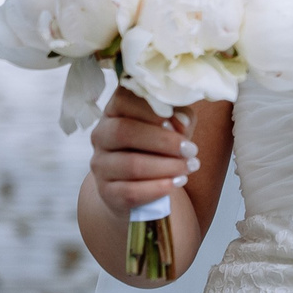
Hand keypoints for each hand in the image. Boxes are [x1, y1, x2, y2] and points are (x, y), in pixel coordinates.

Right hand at [86, 88, 197, 222]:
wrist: (137, 186)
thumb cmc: (157, 148)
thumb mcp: (172, 126)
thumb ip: (179, 117)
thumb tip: (180, 122)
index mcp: (114, 112)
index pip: (122, 99)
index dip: (151, 109)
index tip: (178, 121)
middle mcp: (101, 136)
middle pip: (124, 131)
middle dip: (163, 141)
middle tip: (191, 149)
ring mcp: (100, 165)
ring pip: (131, 165)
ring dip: (167, 166)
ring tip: (189, 167)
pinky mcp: (107, 192)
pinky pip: (130, 192)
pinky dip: (157, 188)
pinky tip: (176, 183)